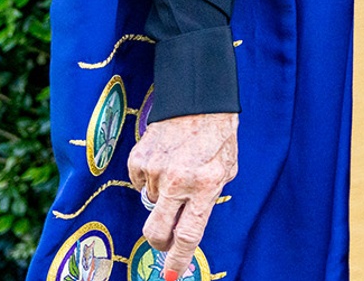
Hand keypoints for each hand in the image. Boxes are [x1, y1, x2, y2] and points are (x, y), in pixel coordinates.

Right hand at [128, 112, 237, 280]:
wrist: (199, 100)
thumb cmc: (218, 137)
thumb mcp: (225, 169)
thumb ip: (208, 197)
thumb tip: (186, 228)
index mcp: (206, 184)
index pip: (189, 233)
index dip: (178, 258)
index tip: (170, 275)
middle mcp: (179, 180)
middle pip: (156, 231)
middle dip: (158, 242)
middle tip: (164, 239)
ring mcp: (156, 170)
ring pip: (149, 204)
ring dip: (161, 196)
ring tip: (178, 169)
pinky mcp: (138, 160)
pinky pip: (140, 184)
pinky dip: (151, 179)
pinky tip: (165, 159)